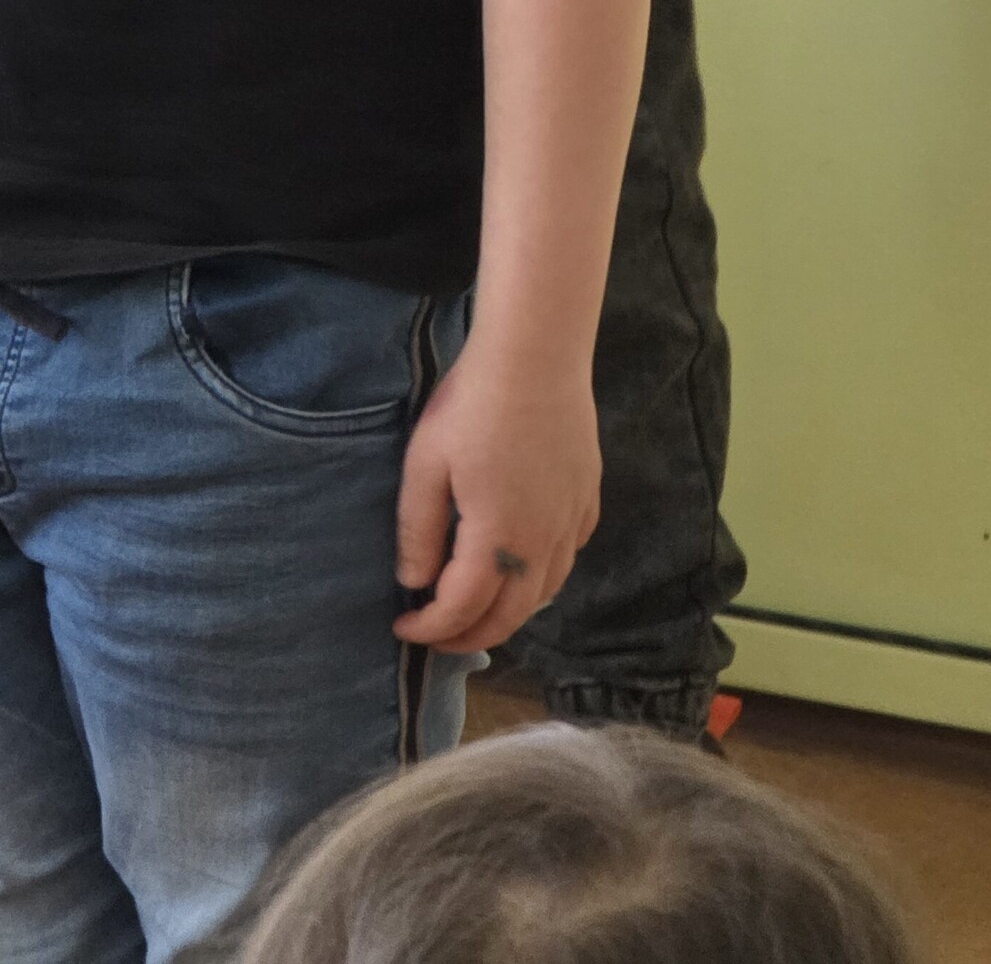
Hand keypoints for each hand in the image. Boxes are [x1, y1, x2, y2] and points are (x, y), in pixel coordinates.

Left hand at [392, 349, 600, 654]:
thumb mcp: (426, 464)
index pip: (463, 608)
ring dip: (508, 612)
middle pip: (511, 616)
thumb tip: (413, 582)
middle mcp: (543, 543)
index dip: (431, 628)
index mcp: (498, 540)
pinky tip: (521, 563)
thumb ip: (419, 530)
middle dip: (469, 635)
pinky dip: (540, 578)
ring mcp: (571, 521)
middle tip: (435, 634)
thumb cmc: (473, 404)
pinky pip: (566, 558)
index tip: (403, 625)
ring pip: (544, 592)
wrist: (537, 355)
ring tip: (474, 607)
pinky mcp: (587, 497)